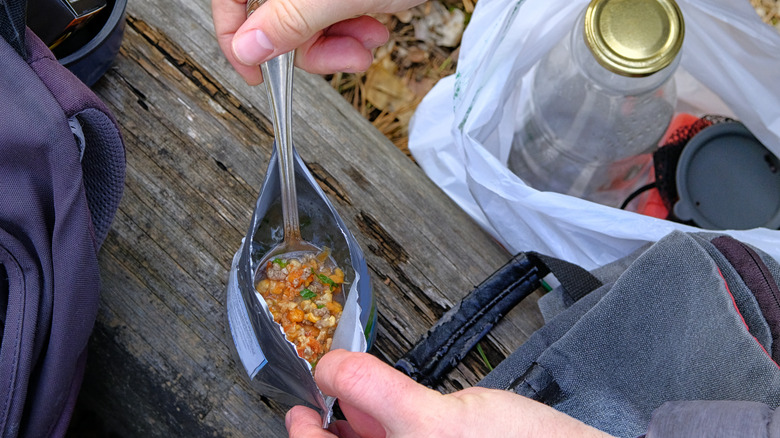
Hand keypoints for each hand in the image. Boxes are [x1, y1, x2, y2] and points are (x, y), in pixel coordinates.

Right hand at [211, 0, 425, 84]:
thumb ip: (289, 21)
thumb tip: (248, 48)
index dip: (234, 36)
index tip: (253, 73)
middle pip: (273, 18)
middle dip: (311, 47)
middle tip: (342, 58)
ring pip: (305, 24)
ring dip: (338, 44)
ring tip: (367, 42)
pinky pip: (330, 17)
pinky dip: (351, 32)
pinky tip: (374, 30)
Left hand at [285, 349, 614, 436]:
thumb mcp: (437, 420)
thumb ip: (375, 392)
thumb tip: (332, 367)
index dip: (305, 435)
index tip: (299, 406)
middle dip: (324, 435)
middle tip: (308, 410)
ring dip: (352, 433)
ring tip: (341, 409)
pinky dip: (387, 429)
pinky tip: (389, 415)